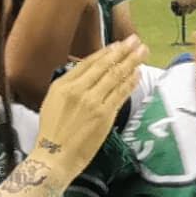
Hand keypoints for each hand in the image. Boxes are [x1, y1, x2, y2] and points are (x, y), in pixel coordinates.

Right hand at [31, 37, 146, 185]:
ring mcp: (93, 102)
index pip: (88, 62)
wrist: (54, 156)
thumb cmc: (52, 131)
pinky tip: (138, 73)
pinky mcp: (105, 115)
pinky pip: (121, 94)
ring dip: (132, 62)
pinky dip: (131, 82)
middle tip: (136, 40)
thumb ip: (69, 86)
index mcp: (63, 85)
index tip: (118, 44)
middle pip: (105, 65)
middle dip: (123, 51)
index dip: (106, 52)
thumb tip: (87, 74)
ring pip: (116, 77)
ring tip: (143, 51)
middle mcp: (78, 90)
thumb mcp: (53, 102)